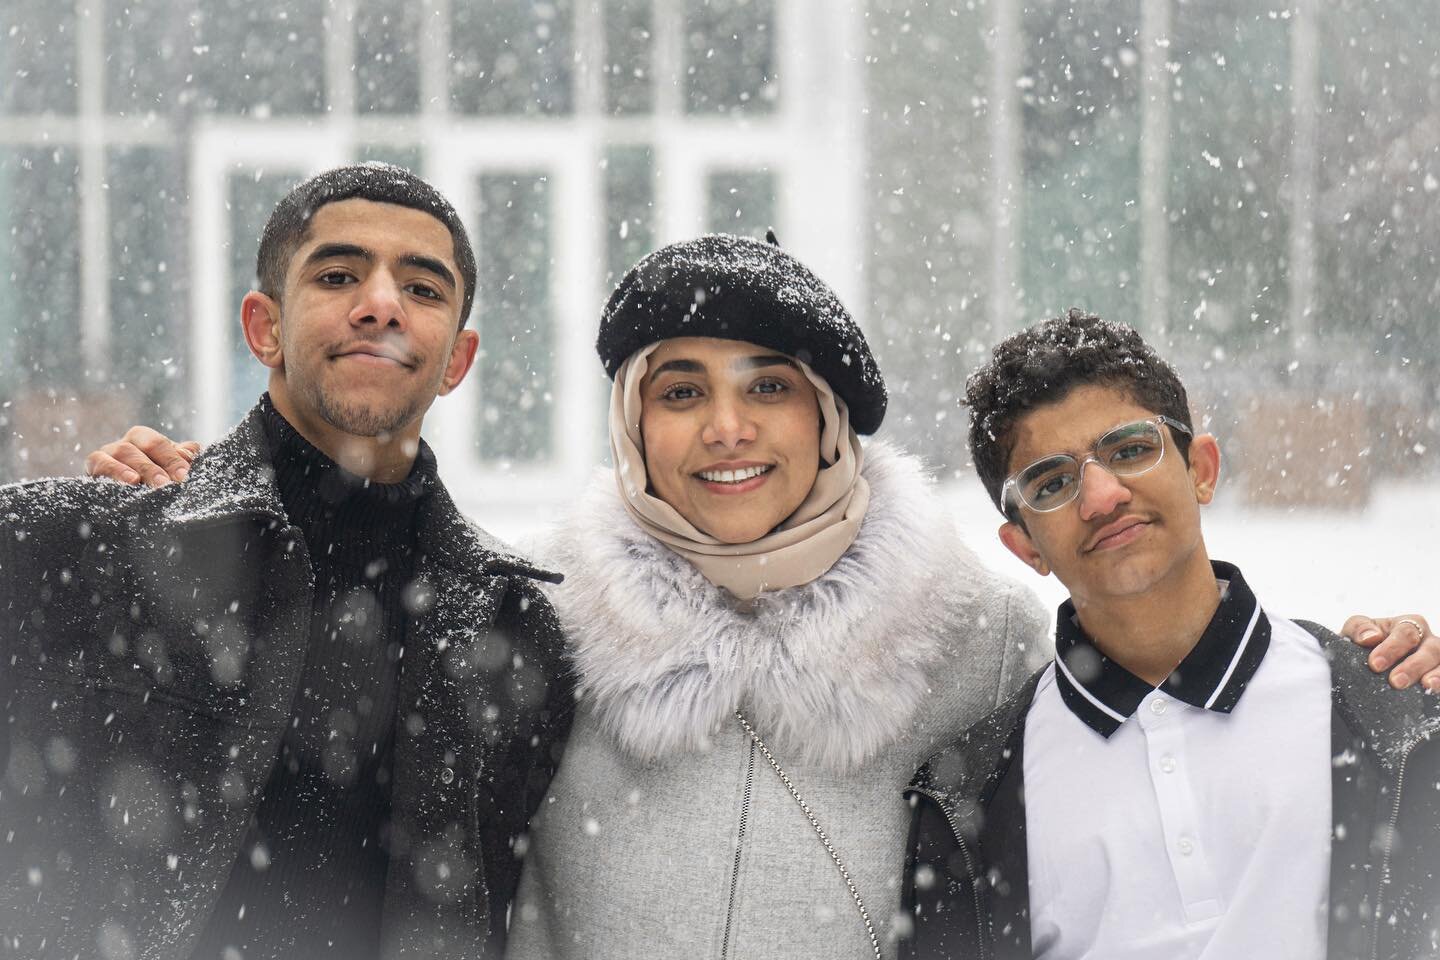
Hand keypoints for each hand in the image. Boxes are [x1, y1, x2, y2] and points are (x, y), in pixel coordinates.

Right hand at [84, 426, 199, 487]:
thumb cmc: (153, 483)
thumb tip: (192, 452)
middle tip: (165, 484)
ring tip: (141, 482)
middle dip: (155, 465)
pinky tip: (126, 482)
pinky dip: (112, 471)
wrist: (123, 503)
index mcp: (147, 439)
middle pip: (142, 445)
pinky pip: (99, 464)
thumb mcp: (169, 470)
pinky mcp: (93, 467)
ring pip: (122, 452)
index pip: (161, 444)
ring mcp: (108, 453)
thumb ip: (183, 459)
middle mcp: (128, 443)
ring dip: (135, 467)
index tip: (184, 476)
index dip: (173, 459)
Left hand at [1343, 614, 1438, 690]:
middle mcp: (1427, 640)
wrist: (1367, 666)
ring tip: (1427, 684)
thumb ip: (1359, 628)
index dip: (1392, 648)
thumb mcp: (1356, 632)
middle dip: (1413, 665)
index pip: (1405, 632)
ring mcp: (1436, 659)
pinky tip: (1434, 690)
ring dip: (1437, 674)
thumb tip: (1371, 636)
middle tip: (1396, 681)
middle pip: (1430, 648)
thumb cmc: (1363, 644)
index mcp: (1407, 625)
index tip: (1375, 664)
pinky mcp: (1438, 675)